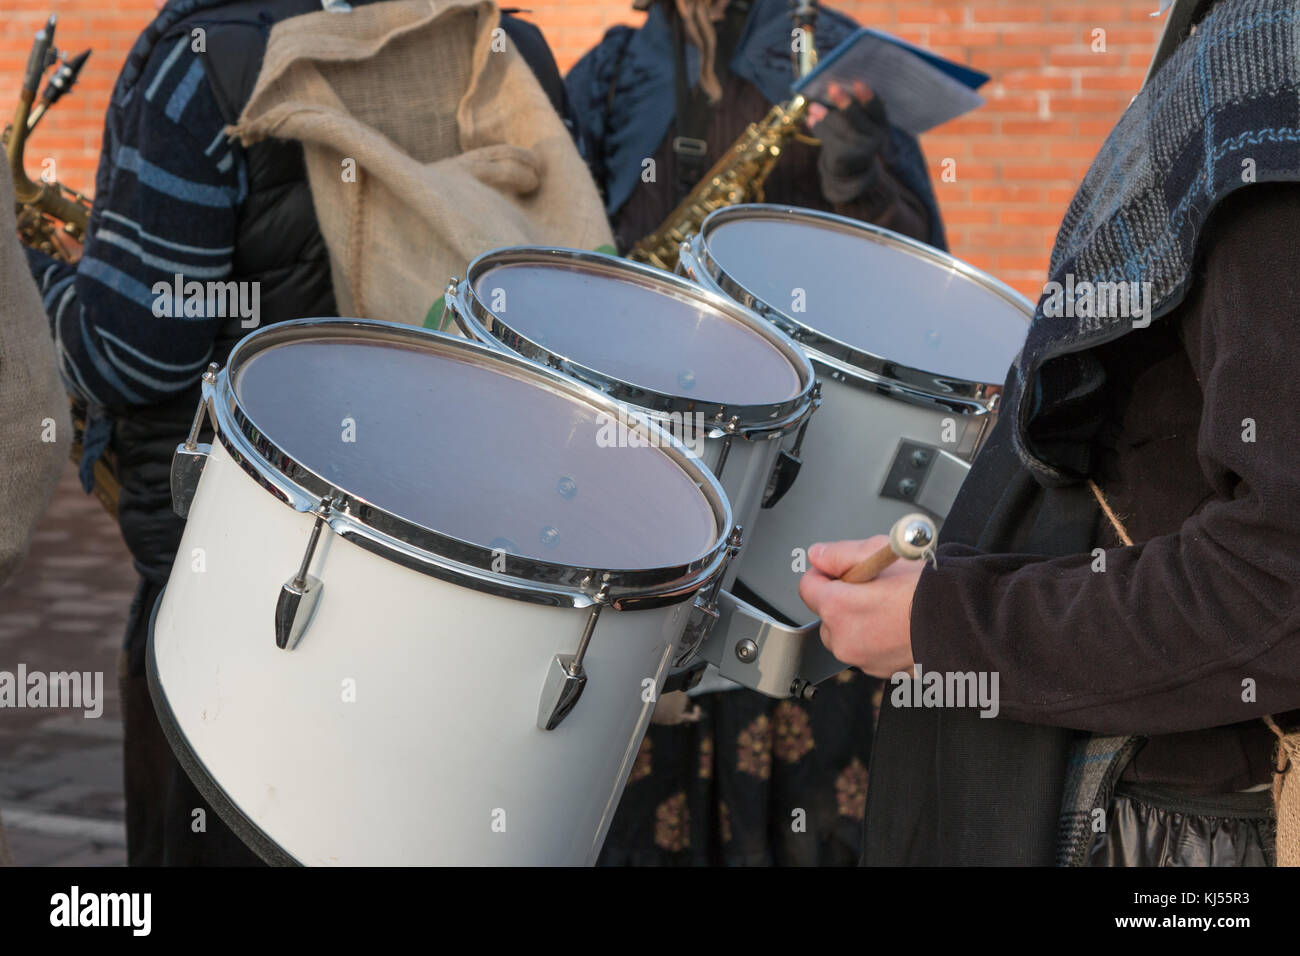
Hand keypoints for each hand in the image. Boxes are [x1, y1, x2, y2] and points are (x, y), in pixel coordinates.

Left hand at [796, 536, 922, 678]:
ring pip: (846, 635)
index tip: (841, 569)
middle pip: (826, 615)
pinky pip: (867, 651)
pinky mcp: (880, 671)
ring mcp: (862, 659)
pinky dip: (876, 639)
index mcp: (837, 608)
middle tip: (872, 587)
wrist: (965, 620)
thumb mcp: (880, 553)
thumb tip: (818, 556)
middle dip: (841, 600)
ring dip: (858, 621)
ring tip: (890, 606)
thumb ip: (840, 554)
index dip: (824, 573)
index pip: (807, 587)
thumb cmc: (928, 588)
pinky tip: (898, 625)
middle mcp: (844, 639)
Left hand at [807, 81, 890, 204]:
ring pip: (840, 128)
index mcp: (881, 127)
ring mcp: (859, 151)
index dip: (868, 97)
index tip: (857, 83)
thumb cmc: (854, 139)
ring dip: (825, 115)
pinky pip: (827, 138)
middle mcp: (874, 140)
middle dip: (844, 103)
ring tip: (813, 107)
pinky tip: (811, 120)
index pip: (878, 111)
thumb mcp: (862, 126)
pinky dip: (818, 127)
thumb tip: (834, 89)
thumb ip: (855, 110)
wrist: (850, 173)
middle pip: (857, 119)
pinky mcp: (843, 158)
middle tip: (832, 87)